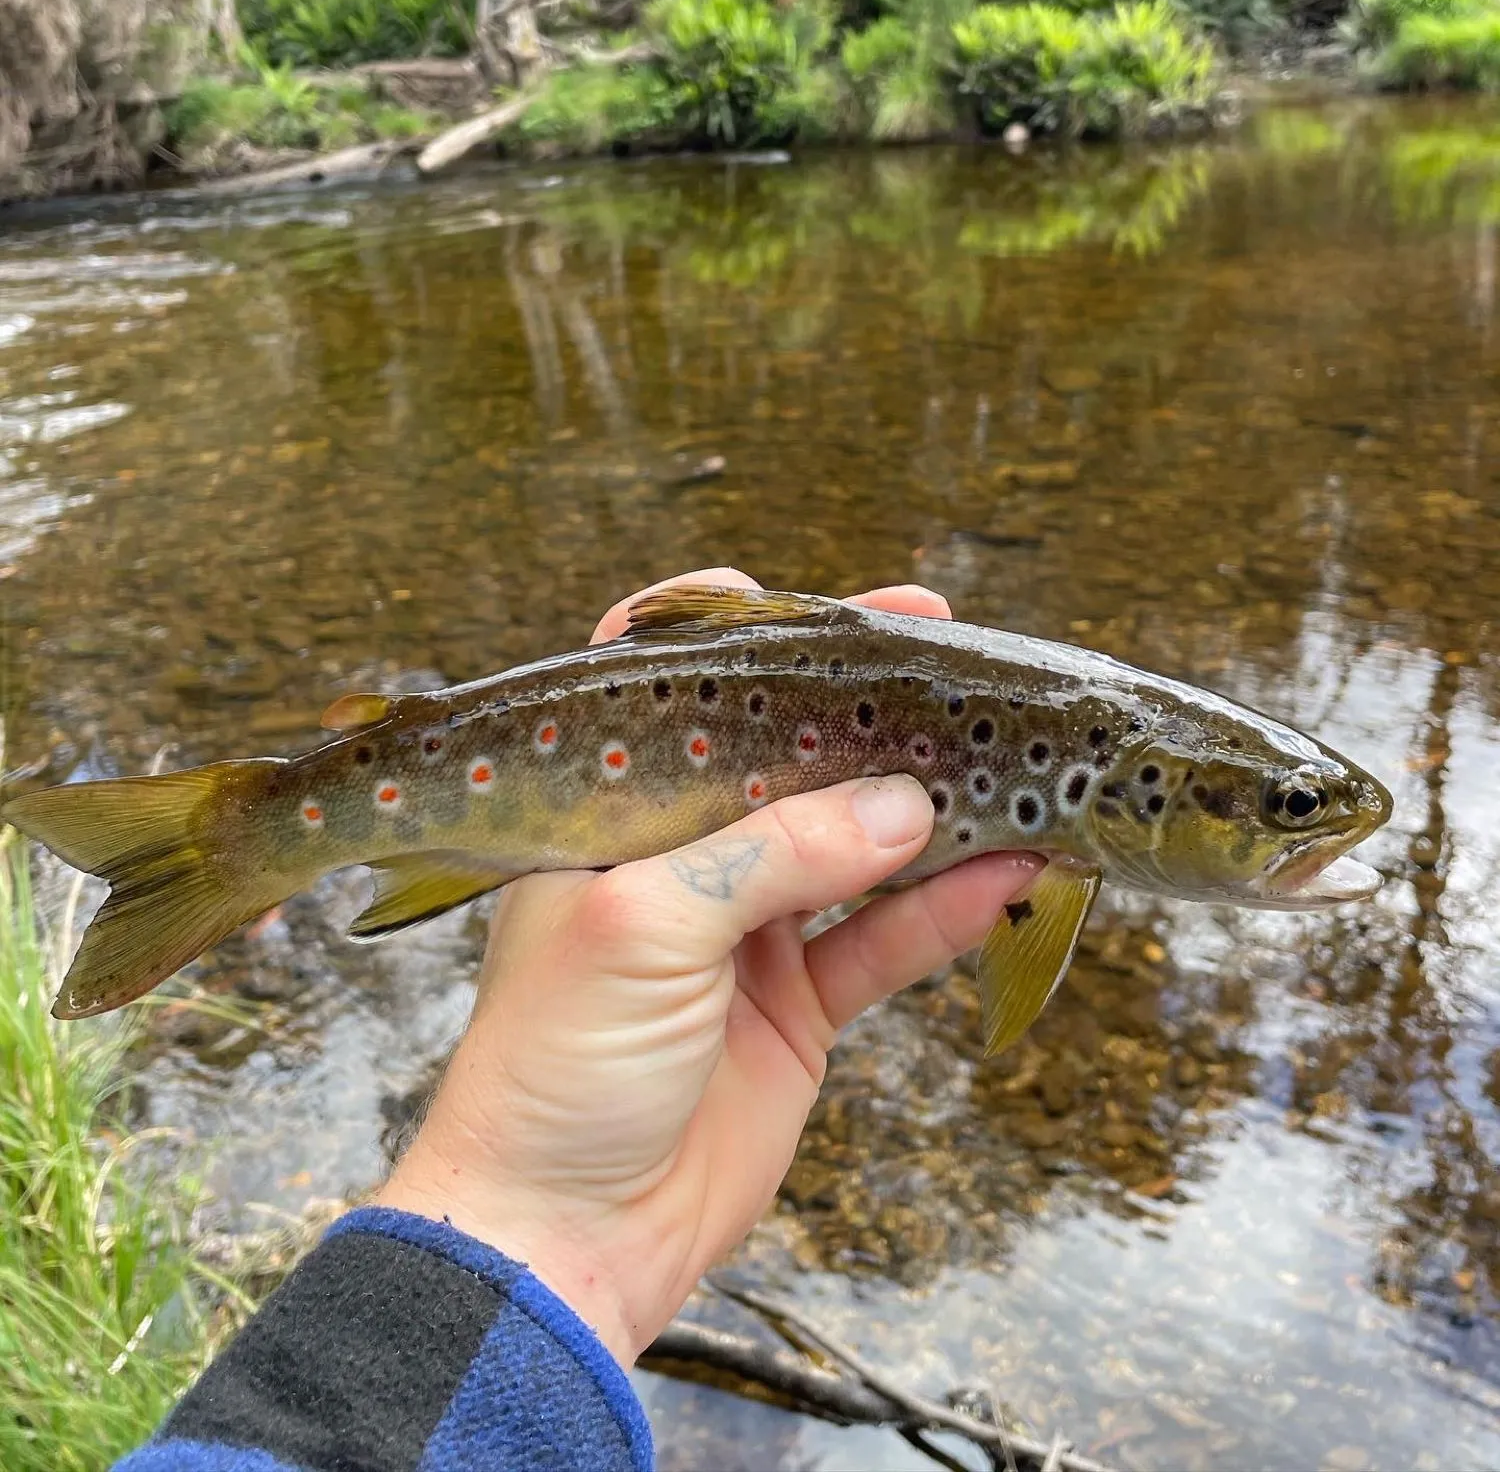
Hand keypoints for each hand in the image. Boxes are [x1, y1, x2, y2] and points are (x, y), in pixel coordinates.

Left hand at [377, 569, 1043, 1364]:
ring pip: (851, 848)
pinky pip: (884, 941)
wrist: (562, 1234)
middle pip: (785, 761)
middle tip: (952, 671)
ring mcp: (745, 931)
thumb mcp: (648, 927)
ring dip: (927, 816)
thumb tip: (901, 808)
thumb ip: (777, 856)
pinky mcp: (797, 1005)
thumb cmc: (557, 1064)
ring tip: (1009, 771)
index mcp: (609, 815)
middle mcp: (679, 858)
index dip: (741, 636)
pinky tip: (1011, 874)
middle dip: (865, 719)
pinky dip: (947, 910)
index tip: (825, 614)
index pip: (669, 691)